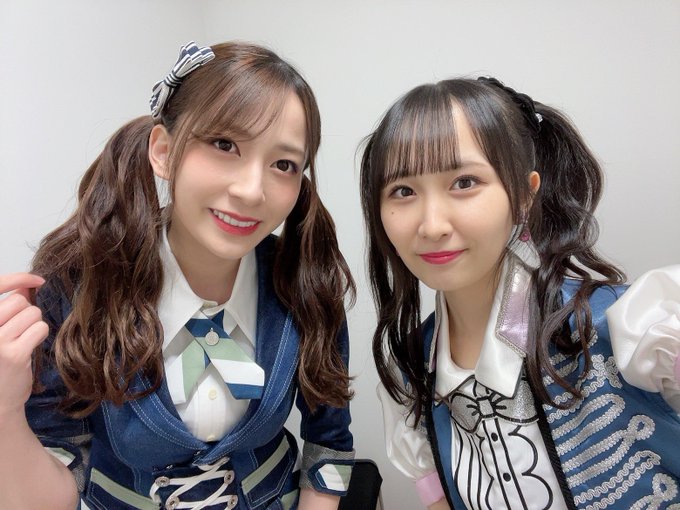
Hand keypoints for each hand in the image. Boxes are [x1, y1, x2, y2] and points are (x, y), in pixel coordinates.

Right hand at [0, 273, 48, 417]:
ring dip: (34, 325)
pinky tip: (29, 347)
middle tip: (20, 330)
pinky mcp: (14, 354)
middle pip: (19, 301)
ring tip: (22, 340)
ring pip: (32, 314)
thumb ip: (7, 308)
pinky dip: (40, 335)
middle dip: (26, 312)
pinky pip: (40, 328)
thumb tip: (27, 284)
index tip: (36, 279)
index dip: (19, 278)